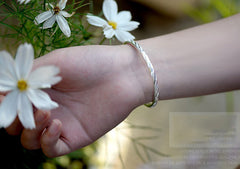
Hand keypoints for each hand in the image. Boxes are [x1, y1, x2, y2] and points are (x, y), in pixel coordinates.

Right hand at [4, 44, 151, 156]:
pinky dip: (47, 140)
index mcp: (41, 90)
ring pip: (30, 139)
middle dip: (13, 118)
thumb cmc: (91, 62)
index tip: (4, 96)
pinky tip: (57, 124)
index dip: (4, 103)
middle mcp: (48, 108)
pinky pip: (52, 149)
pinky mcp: (76, 136)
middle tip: (23, 106)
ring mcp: (62, 123)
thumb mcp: (55, 63)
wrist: (124, 74)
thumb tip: (3, 88)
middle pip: (17, 124)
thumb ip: (29, 75)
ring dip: (29, 129)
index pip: (12, 103)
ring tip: (45, 112)